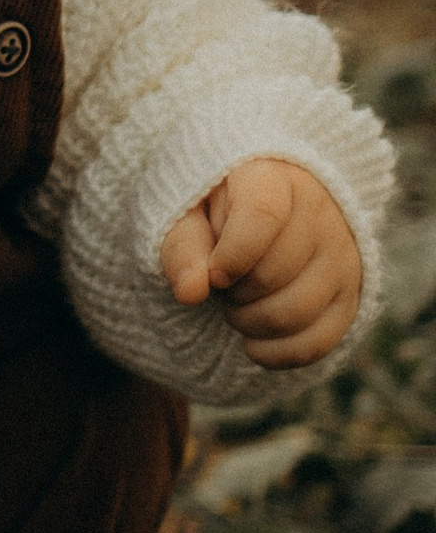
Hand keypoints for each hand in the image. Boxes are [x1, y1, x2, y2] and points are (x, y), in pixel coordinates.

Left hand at [160, 158, 362, 370]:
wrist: (261, 209)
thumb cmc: (214, 211)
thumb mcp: (186, 213)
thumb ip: (182, 246)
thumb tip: (190, 292)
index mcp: (273, 178)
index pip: (262, 217)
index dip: (231, 256)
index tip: (213, 274)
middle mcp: (320, 214)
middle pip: (275, 273)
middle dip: (234, 292)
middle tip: (221, 284)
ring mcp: (342, 256)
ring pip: (297, 312)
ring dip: (251, 323)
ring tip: (236, 305)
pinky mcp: (350, 294)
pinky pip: (319, 341)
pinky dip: (277, 354)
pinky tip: (252, 343)